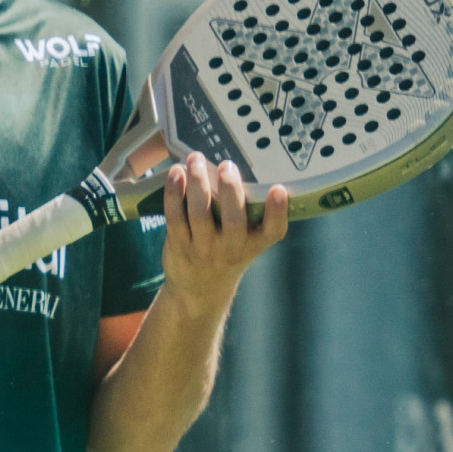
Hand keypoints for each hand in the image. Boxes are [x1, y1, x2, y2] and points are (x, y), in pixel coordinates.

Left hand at [160, 154, 287, 302]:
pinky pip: (175, 216)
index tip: (278, 189)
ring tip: (195, 159)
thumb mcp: (245, 241)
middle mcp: (231, 248)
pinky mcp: (179, 244)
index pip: (273, 230)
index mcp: (254, 243)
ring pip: (200, 214)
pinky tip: (176, 173)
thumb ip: (246, 213)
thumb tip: (233, 165)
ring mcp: (204, 248)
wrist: (198, 292)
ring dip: (197, 183)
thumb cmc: (226, 254)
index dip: (277, 211)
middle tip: (227, 165)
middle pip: (233, 220)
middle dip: (230, 190)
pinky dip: (174, 193)